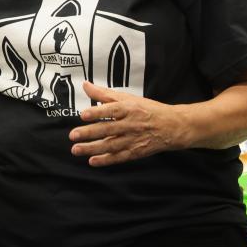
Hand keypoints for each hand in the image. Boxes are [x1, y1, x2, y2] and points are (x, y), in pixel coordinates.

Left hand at [68, 82, 186, 166]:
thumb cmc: (147, 109)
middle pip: (108, 129)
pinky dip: (106, 160)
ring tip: (76, 149)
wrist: (172, 126)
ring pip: (110, 145)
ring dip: (92, 148)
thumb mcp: (127, 98)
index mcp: (128, 108)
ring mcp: (133, 139)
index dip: (97, 112)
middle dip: (89, 133)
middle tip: (73, 135)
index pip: (111, 110)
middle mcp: (130, 124)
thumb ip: (104, 93)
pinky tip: (93, 161)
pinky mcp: (136, 152)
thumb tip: (85, 85)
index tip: (83, 115)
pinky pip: (119, 157)